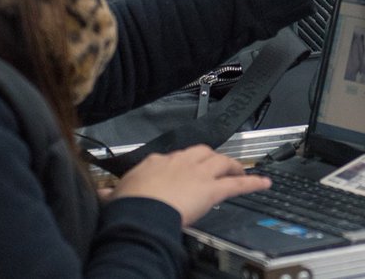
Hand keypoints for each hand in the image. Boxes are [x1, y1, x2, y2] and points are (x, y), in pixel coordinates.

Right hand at [111, 145, 270, 225]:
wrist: (141, 212)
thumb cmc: (128, 206)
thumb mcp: (115, 196)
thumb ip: (110, 194)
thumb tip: (100, 195)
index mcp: (156, 162)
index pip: (173, 158)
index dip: (181, 165)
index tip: (183, 171)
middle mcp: (180, 161)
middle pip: (202, 153)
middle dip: (211, 158)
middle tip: (218, 166)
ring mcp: (198, 173)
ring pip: (221, 162)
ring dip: (233, 166)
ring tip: (241, 171)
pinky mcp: (212, 188)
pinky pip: (237, 183)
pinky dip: (252, 182)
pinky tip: (263, 183)